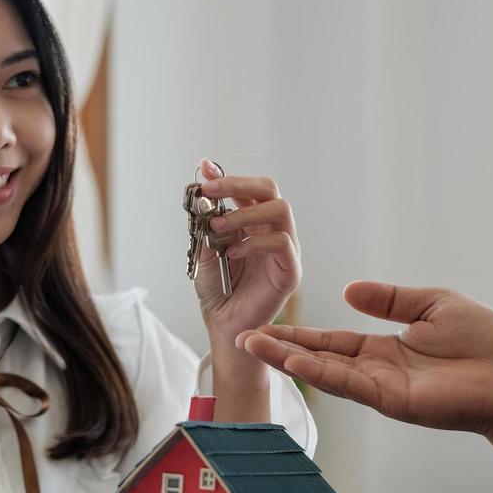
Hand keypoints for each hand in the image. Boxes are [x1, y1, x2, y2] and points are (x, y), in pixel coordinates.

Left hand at [192, 158, 301, 343]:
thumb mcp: (204, 249)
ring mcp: (285, 248)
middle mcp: (272, 229)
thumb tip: (201, 193)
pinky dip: (254, 242)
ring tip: (218, 227)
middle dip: (237, 184)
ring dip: (245, 212)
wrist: (223, 323)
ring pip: (281, 210)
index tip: (205, 169)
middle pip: (269, 189)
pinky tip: (233, 252)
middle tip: (210, 192)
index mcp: (252, 221)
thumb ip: (206, 222)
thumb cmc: (216, 288)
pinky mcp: (290, 270)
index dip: (227, 175)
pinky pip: (282, 243)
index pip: (247, 188)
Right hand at [237, 281, 492, 436]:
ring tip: (253, 346)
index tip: (263, 328)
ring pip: (325, 372)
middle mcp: (375, 370)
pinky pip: (349, 384)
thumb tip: (348, 289)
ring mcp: (380, 388)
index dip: (297, 335)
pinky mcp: (393, 400)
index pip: (330, 341)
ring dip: (288, 359)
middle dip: (278, 349)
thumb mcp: (432, 305)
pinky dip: (320, 372)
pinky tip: (294, 361)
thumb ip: (390, 299)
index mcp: (382, 348)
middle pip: (317, 357)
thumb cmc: (483, 343)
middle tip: (240, 338)